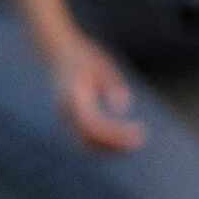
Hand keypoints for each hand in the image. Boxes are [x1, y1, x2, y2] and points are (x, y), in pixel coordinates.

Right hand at [49, 35, 144, 151]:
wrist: (57, 51)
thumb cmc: (84, 56)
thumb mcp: (101, 64)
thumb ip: (111, 84)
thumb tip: (123, 107)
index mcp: (72, 96)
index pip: (93, 125)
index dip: (115, 134)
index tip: (138, 133)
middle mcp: (65, 110)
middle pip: (89, 139)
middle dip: (115, 144)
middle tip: (141, 138)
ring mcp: (65, 116)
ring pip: (86, 143)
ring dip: (111, 146)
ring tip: (136, 138)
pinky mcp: (69, 119)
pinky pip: (85, 138)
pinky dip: (104, 143)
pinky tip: (125, 137)